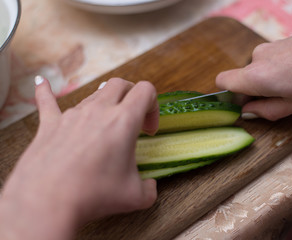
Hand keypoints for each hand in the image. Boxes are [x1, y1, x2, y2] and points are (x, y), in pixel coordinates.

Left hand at [0, 77, 158, 239]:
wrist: (47, 202)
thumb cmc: (93, 194)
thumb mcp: (134, 196)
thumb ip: (149, 189)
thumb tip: (150, 187)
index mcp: (123, 121)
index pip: (146, 90)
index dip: (153, 106)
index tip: (148, 130)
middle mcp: (98, 110)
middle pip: (119, 84)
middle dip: (131, 96)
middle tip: (132, 119)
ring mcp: (72, 115)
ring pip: (93, 94)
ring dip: (104, 103)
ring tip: (105, 123)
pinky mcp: (49, 125)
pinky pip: (46, 101)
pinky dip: (45, 91)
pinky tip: (41, 81)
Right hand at [216, 4, 291, 120]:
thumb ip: (265, 111)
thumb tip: (248, 112)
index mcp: (255, 76)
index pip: (221, 82)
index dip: (228, 96)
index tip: (245, 106)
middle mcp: (257, 58)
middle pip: (243, 79)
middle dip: (257, 93)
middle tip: (282, 102)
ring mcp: (269, 48)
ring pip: (260, 71)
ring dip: (272, 83)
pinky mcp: (281, 43)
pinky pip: (272, 62)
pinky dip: (282, 72)